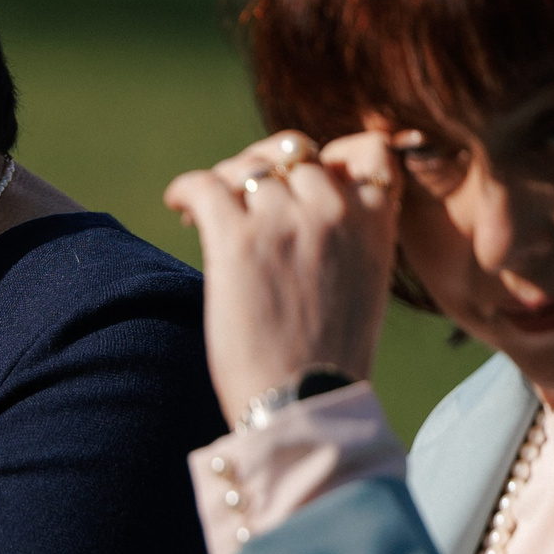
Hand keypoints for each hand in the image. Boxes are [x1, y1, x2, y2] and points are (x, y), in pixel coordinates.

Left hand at [165, 130, 401, 433]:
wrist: (302, 404)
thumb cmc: (328, 360)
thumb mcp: (363, 286)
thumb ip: (347, 239)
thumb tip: (305, 211)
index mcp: (375, 224)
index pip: (368, 150)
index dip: (330, 155)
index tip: (299, 178)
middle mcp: (334, 211)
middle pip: (293, 155)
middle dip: (263, 170)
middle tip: (239, 199)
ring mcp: (285, 222)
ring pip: (246, 169)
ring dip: (223, 184)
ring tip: (205, 213)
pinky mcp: (236, 240)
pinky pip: (205, 185)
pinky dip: (186, 189)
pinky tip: (178, 206)